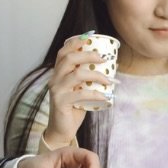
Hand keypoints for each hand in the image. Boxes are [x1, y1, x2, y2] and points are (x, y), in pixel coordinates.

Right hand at [44, 33, 114, 147]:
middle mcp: (55, 78)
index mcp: (59, 73)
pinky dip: (95, 94)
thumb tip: (113, 66)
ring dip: (95, 75)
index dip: (75, 43)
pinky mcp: (60, 102)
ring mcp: (56, 90)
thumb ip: (91, 79)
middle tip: (103, 59)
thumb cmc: (74, 108)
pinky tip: (106, 97)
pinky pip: (80, 94)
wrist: (63, 129)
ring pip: (76, 75)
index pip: (63, 52)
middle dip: (87, 55)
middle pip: (69, 59)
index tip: (89, 38)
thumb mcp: (83, 90)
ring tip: (108, 81)